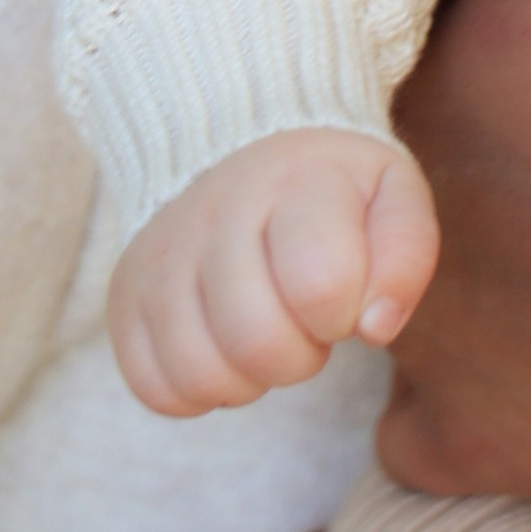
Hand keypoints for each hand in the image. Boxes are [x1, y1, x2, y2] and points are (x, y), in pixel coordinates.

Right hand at [106, 129, 438, 417]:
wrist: (238, 141)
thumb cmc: (329, 188)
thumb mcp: (391, 193)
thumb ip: (406, 254)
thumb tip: (376, 328)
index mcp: (294, 182)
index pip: (320, 285)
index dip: (343, 313)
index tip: (344, 293)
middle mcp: (215, 211)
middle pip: (256, 341)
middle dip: (299, 356)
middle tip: (304, 322)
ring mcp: (161, 254)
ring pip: (200, 373)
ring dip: (247, 378)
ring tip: (263, 333)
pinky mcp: (125, 294)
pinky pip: (154, 387)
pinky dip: (195, 390)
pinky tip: (221, 346)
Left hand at [375, 0, 530, 511]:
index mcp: (395, 90)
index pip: (379, 46)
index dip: (454, 36)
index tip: (524, 44)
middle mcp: (368, 220)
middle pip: (383, 168)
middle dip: (447, 149)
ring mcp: (406, 344)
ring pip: (384, 287)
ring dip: (449, 265)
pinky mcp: (459, 442)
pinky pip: (425, 421)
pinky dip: (473, 394)